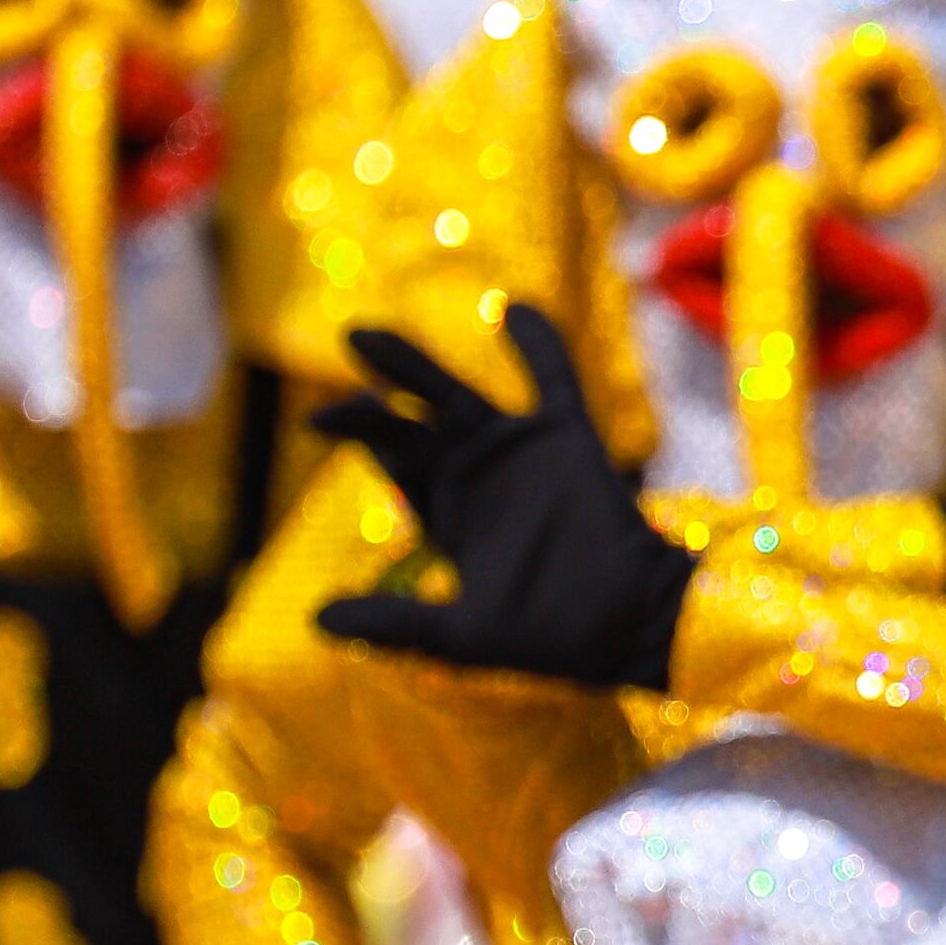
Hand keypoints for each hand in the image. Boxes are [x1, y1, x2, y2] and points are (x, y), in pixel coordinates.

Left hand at [315, 304, 694, 690]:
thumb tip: (317, 620)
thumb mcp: (457, 634)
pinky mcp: (567, 439)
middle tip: (346, 352)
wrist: (628, 623)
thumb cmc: (545, 635)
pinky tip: (516, 309)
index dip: (361, 433)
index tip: (324, 420)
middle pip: (411, 422)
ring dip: (415, 364)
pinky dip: (538, 344)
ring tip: (370, 336)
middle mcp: (475, 475)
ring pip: (457, 394)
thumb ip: (393, 622)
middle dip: (374, 395)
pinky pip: (552, 380)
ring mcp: (519, 453)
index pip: (394, 462)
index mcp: (447, 514)